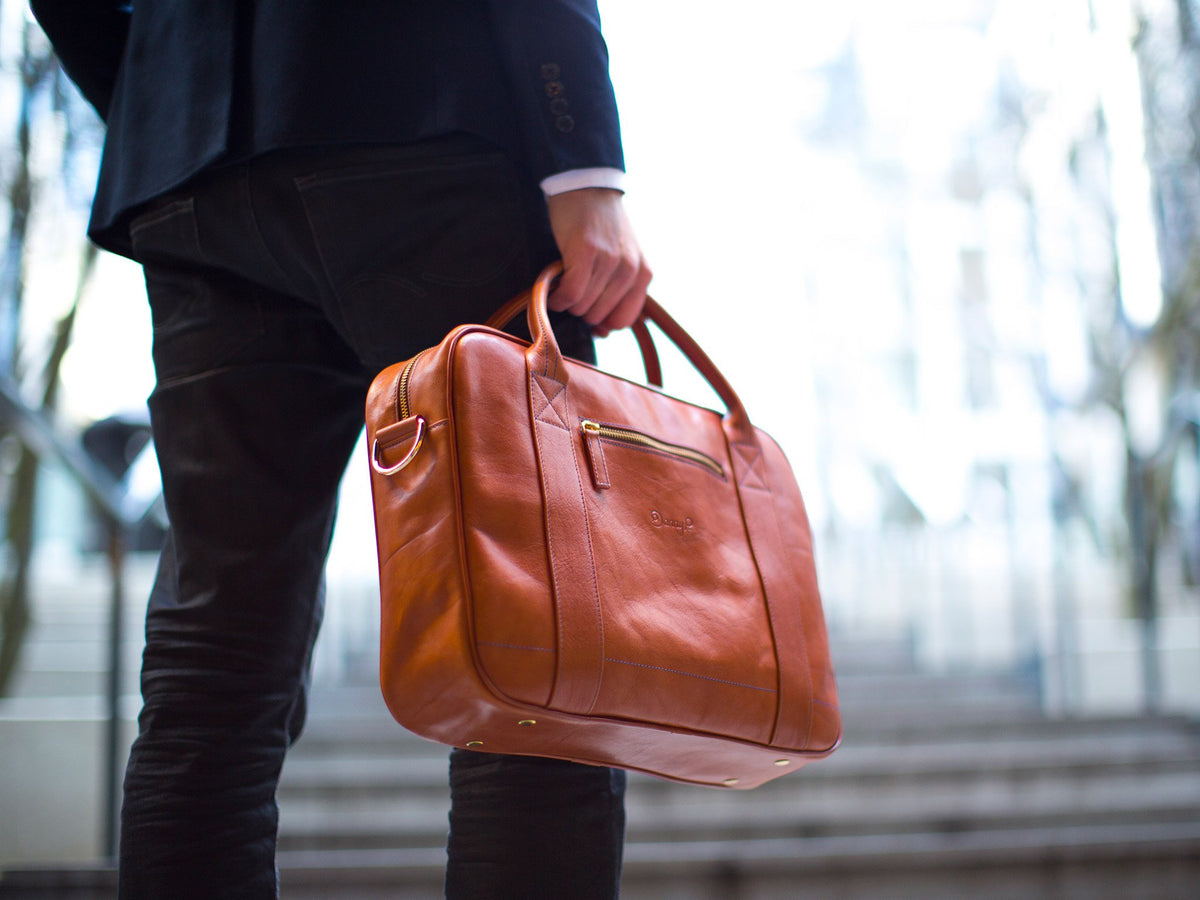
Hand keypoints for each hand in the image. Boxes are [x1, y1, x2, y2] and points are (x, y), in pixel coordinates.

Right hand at [546, 188, 651, 336]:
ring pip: (583, 307)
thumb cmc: (601, 226)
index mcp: (643, 274)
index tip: (586, 312)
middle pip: (598, 316)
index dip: (600, 323)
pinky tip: (553, 289)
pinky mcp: (586, 253)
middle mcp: (630, 270)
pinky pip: (571, 294)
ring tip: (562, 284)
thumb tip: (601, 333)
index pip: (622, 321)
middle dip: (581, 310)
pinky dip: (558, 298)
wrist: (588, 186)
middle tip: (571, 291)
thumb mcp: (622, 258)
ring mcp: (610, 261)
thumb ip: (618, 293)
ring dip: (567, 303)